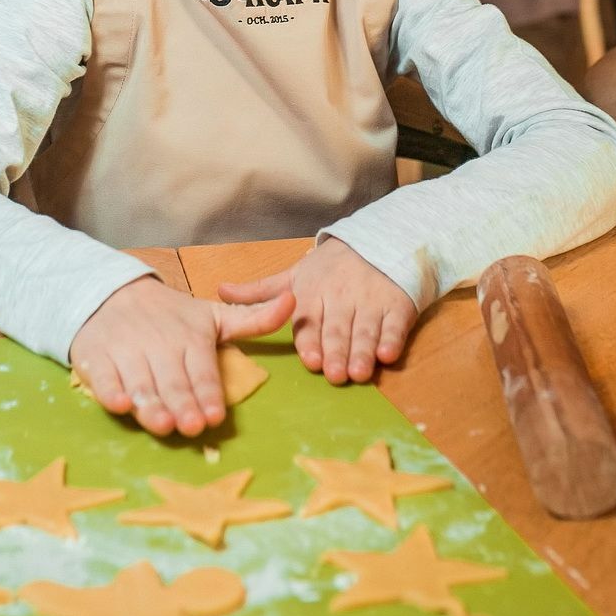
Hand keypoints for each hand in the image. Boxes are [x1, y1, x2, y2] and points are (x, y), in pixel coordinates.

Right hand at [70, 276, 293, 437]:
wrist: (112, 293)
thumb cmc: (170, 315)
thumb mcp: (213, 315)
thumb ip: (254, 319)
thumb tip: (293, 301)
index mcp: (191, 337)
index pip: (201, 370)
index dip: (207, 393)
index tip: (214, 416)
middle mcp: (160, 346)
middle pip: (173, 381)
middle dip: (183, 403)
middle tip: (192, 427)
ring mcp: (127, 352)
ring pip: (141, 382)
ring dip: (151, 404)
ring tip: (163, 424)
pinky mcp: (98, 358)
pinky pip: (103, 377)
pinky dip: (110, 390)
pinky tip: (119, 403)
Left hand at [219, 238, 416, 385]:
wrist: (377, 241)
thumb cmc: (331, 267)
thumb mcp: (295, 275)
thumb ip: (260, 291)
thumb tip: (219, 290)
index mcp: (312, 292)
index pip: (310, 321)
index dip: (312, 341)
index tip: (312, 360)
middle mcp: (341, 297)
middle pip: (338, 329)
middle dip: (336, 351)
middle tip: (335, 374)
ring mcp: (370, 301)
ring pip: (365, 329)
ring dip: (362, 350)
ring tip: (359, 371)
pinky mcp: (396, 304)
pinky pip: (394, 324)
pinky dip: (392, 338)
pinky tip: (387, 354)